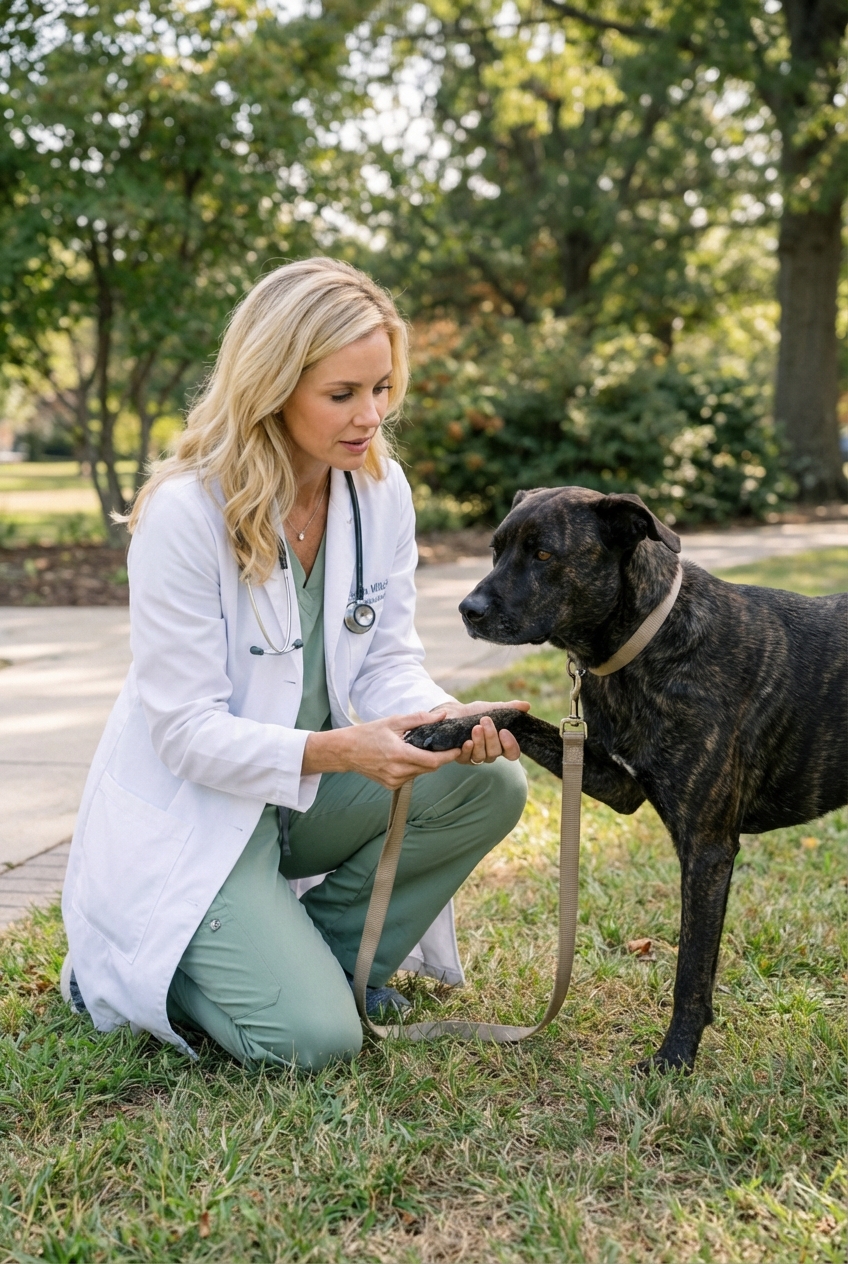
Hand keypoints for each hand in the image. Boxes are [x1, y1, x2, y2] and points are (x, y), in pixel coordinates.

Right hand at [302, 710, 460, 789]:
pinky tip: (408, 756)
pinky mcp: (391, 786)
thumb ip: (419, 719)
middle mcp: (398, 772)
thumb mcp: (394, 721)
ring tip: (424, 748)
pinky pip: (410, 777)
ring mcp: (394, 781)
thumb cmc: (368, 733)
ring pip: (420, 773)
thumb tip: (442, 716)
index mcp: (400, 755)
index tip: (459, 748)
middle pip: (430, 768)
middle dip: (440, 758)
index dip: (449, 756)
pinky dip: (414, 767)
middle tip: (446, 745)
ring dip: (426, 762)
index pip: (434, 761)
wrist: (345, 751)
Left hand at [434, 698, 529, 765]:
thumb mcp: (493, 708)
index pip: (512, 753)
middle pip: (496, 752)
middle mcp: (490, 754)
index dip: (511, 745)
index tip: (504, 731)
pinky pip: (466, 759)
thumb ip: (509, 708)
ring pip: (482, 756)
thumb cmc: (475, 712)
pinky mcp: (462, 758)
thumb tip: (527, 705)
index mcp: (501, 745)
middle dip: (491, 736)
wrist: (454, 712)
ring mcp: (476, 757)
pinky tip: (466, 742)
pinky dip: (467, 750)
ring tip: (476, 727)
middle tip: (485, 720)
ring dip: (480, 741)